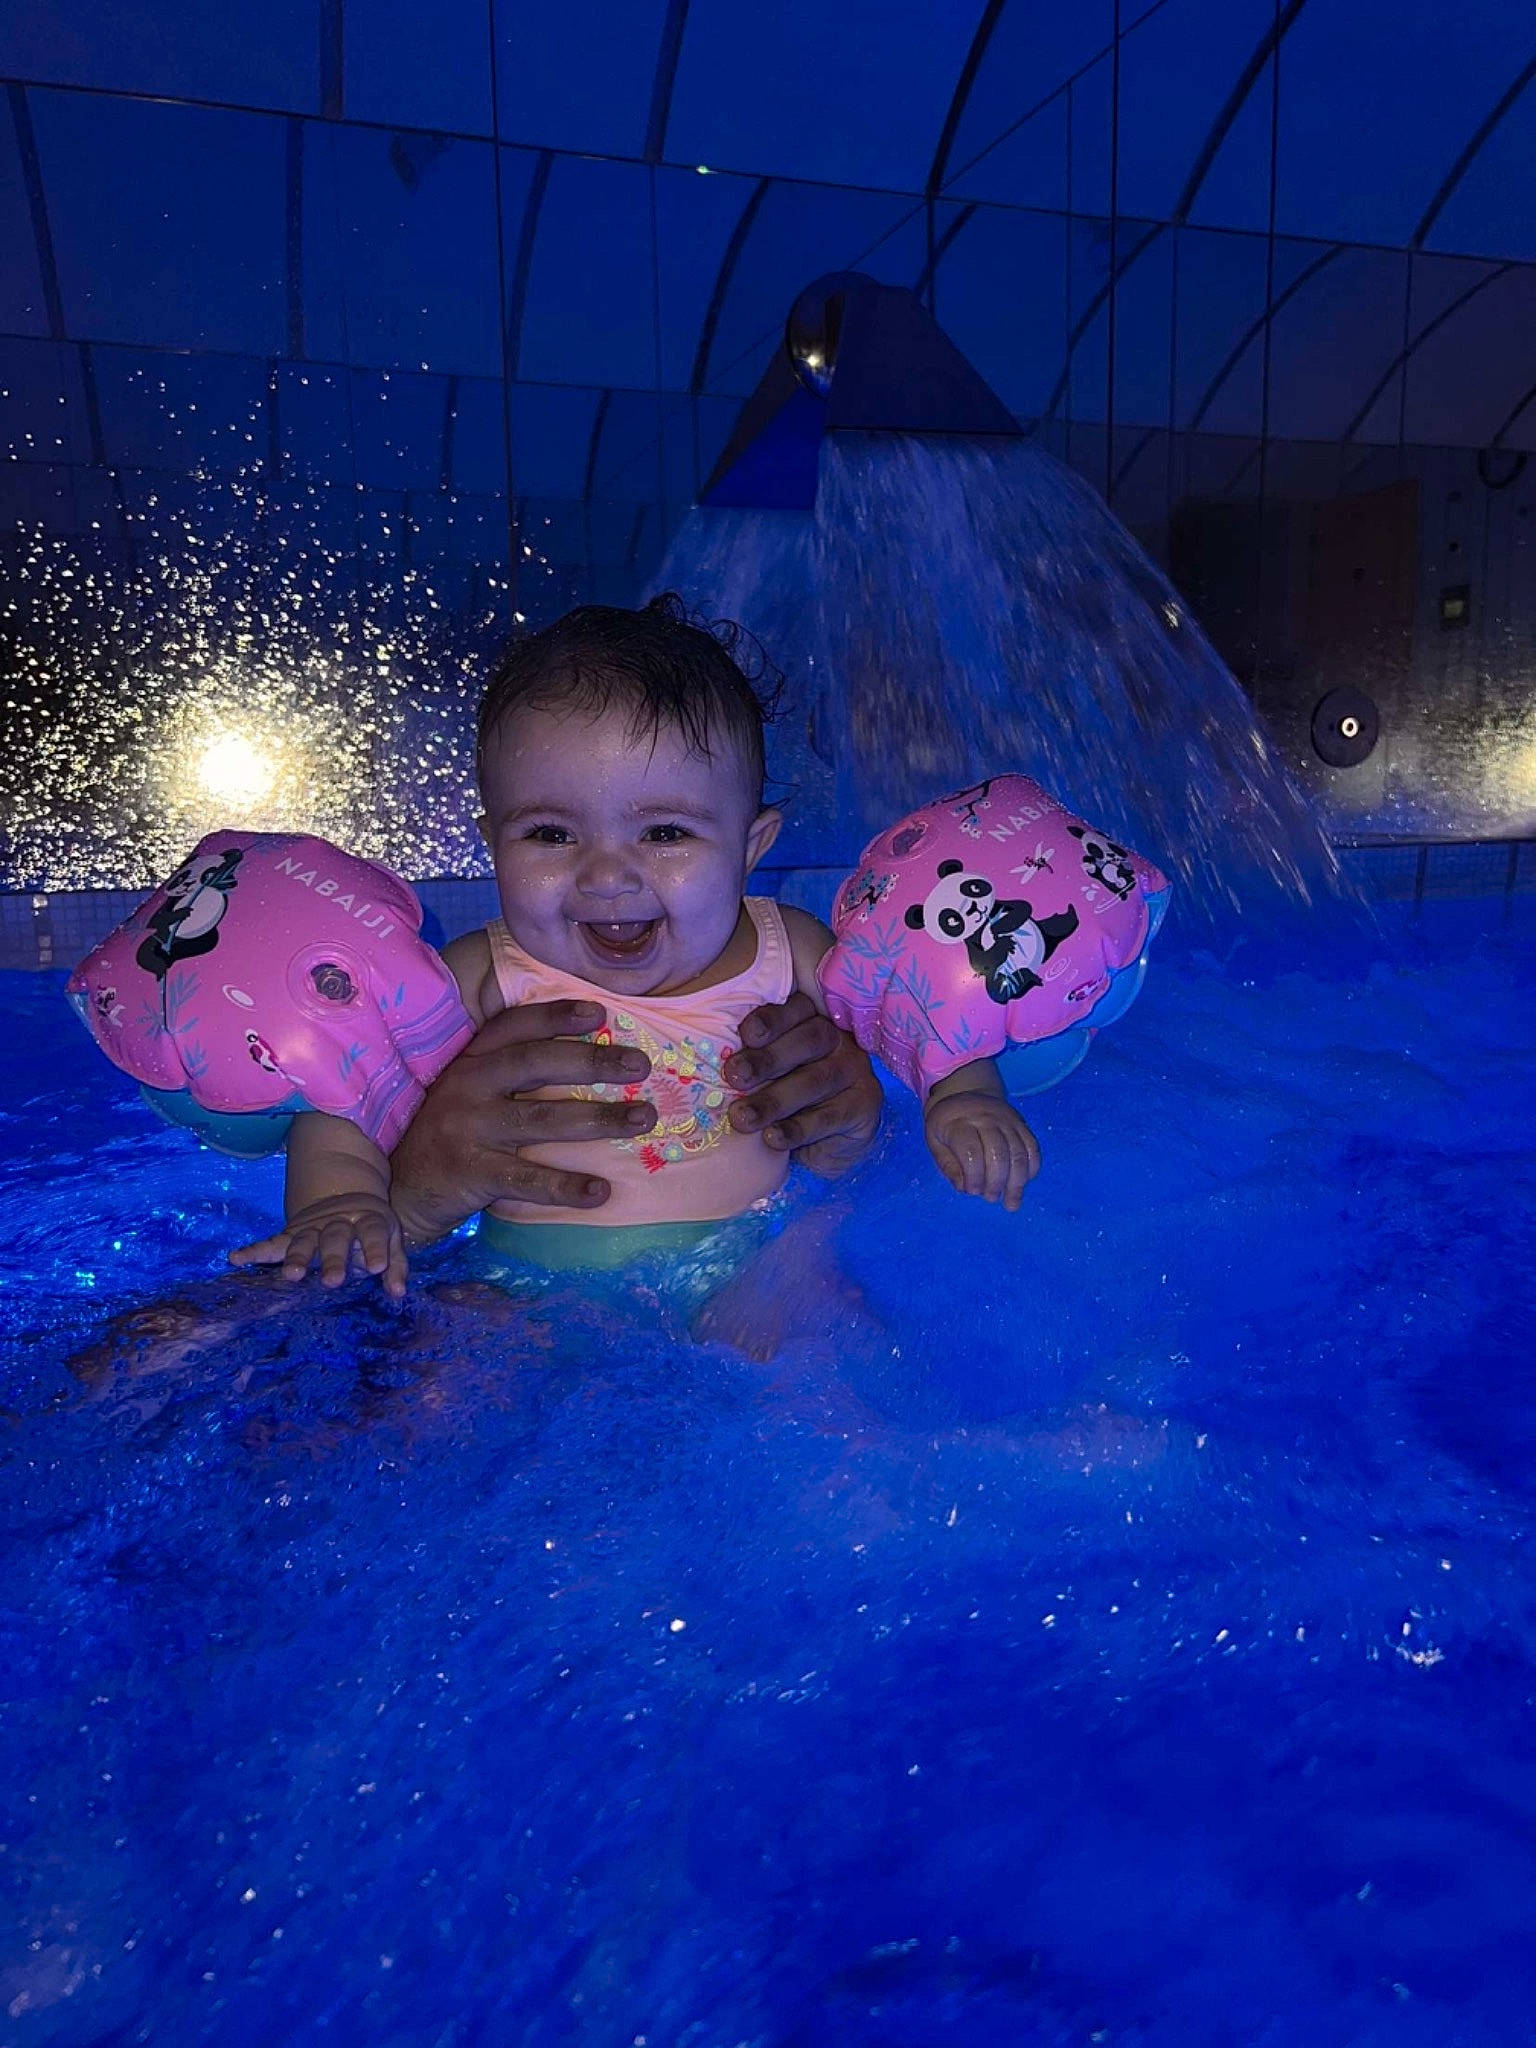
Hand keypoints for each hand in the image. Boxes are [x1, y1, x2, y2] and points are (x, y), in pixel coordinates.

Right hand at [230, 1193, 408, 1298]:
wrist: (344, 1192)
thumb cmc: (370, 1226)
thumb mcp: (391, 1238)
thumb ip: (396, 1265)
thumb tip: (398, 1293)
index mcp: (367, 1220)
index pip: (372, 1233)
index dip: (375, 1248)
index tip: (377, 1267)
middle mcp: (338, 1223)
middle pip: (335, 1239)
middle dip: (333, 1259)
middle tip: (332, 1281)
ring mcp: (312, 1227)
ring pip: (304, 1242)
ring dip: (297, 1258)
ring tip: (292, 1276)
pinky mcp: (292, 1233)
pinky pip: (272, 1243)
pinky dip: (254, 1250)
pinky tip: (236, 1258)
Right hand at [386, 1000, 656, 1245]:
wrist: (397, 1192)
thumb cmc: (450, 1137)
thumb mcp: (468, 1094)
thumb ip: (508, 1074)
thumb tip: (591, 1060)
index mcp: (470, 1061)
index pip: (514, 1027)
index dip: (556, 1016)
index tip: (601, 1013)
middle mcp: (467, 1086)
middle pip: (536, 1064)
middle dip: (593, 1062)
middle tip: (641, 1065)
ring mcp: (468, 1129)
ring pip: (542, 1119)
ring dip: (599, 1118)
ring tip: (643, 1118)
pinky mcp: (470, 1173)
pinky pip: (527, 1180)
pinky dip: (566, 1186)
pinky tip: (601, 1192)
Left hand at [724, 991, 882, 1177]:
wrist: (828, 1143)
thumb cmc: (785, 1097)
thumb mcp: (768, 1075)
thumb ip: (749, 1060)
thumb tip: (708, 1063)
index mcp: (812, 1020)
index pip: (796, 1008)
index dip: (771, 1018)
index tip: (744, 1034)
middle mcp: (839, 1040)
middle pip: (808, 1040)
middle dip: (767, 1059)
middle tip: (734, 1076)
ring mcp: (856, 1072)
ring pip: (815, 1080)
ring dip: (774, 1100)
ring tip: (741, 1118)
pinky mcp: (864, 1107)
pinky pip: (828, 1117)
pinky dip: (795, 1129)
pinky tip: (771, 1138)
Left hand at [924, 1091, 1039, 1210]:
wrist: (966, 1092)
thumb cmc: (947, 1124)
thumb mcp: (934, 1141)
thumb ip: (947, 1165)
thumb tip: (964, 1188)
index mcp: (960, 1122)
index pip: (971, 1152)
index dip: (974, 1177)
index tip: (972, 1191)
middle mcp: (986, 1118)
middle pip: (999, 1153)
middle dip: (996, 1182)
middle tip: (990, 1198)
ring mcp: (1008, 1120)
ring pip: (1020, 1153)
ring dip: (1017, 1182)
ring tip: (1011, 1203)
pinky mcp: (1022, 1123)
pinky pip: (1033, 1148)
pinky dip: (1031, 1169)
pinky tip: (1023, 1183)